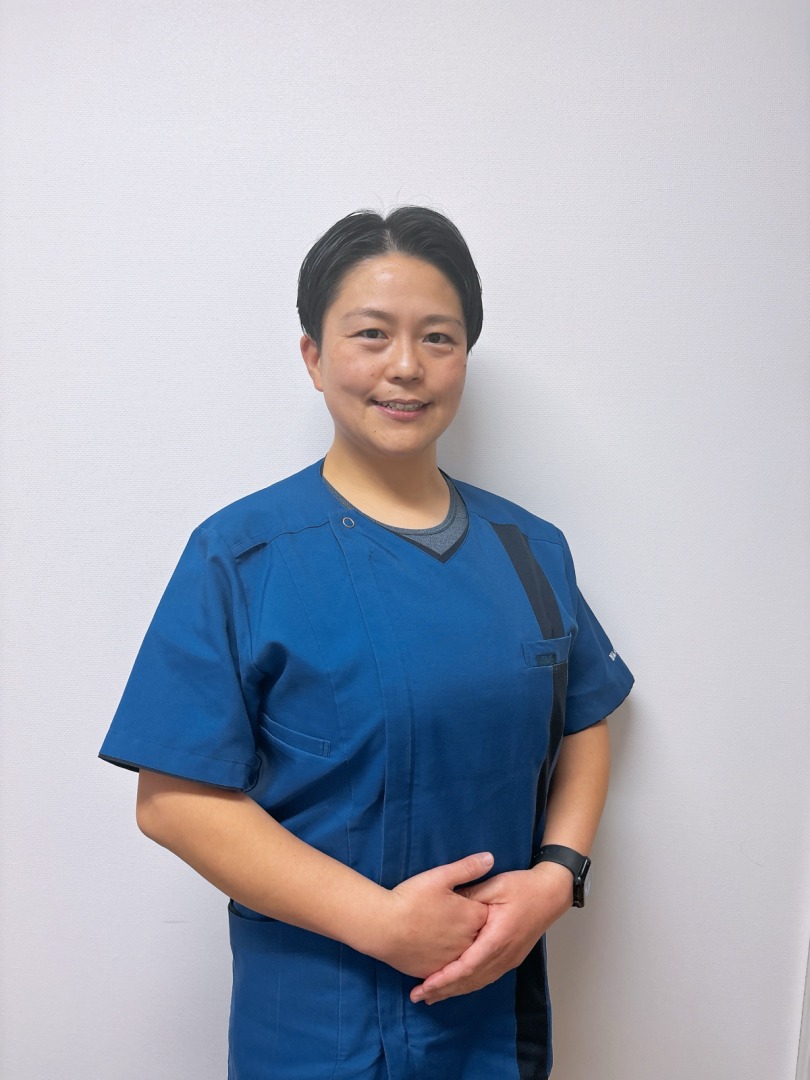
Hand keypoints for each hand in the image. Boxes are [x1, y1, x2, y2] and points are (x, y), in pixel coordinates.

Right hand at [374, 852, 492, 977]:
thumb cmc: (412, 898)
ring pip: (463, 952)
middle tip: (452, 916)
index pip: (488, 911)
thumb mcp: (440, 876)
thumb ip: (467, 868)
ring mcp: (453, 961)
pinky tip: (433, 948)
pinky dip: (443, 958)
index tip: (467, 901)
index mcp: (473, 917)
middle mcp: (469, 943)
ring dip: (458, 944)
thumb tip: (490, 858)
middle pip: (478, 934)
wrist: (383, 927)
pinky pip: (447, 967)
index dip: (477, 905)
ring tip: (441, 931)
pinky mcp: (436, 972)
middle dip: (471, 926)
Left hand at [409, 863, 571, 1004]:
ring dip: (455, 990)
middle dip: (444, 990)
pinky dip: (468, 984)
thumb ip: (469, 897)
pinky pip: (486, 977)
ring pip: (479, 982)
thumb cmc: (523, 887)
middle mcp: (504, 955)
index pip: (467, 966)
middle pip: (470, 981)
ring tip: (432, 996)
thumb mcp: (494, 886)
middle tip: (419, 996)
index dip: (445, 978)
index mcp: (498, 938)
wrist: (551, 894)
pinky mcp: (511, 958)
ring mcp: (509, 959)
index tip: (425, 985)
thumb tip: (445, 904)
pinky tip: (456, 986)